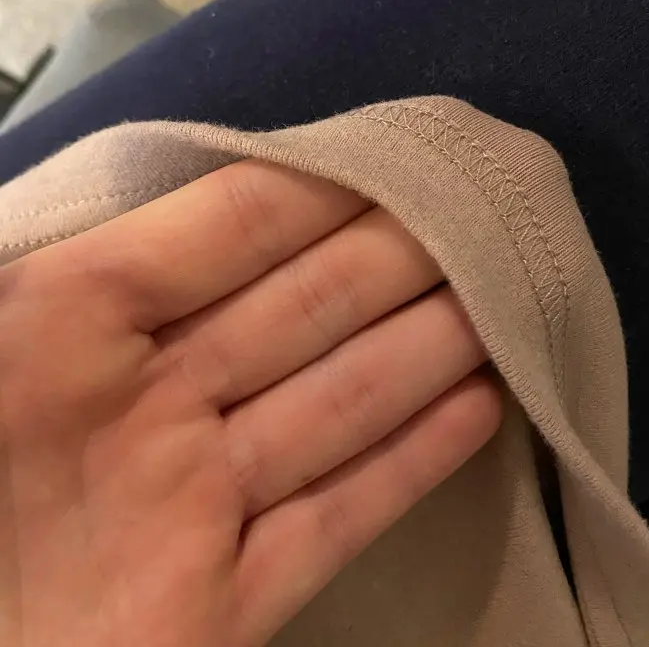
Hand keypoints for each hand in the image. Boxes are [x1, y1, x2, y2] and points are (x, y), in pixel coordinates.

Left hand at [0, 159, 500, 646]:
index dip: (313, 190)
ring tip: (497, 302)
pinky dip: (405, 468)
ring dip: (418, 352)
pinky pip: (328, 523)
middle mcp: (142, 409)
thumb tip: (104, 152)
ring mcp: (187, 511)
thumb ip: (31, 248)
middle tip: (476, 218)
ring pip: (330, 407)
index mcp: (63, 327)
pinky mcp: (216, 613)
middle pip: (297, 310)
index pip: (223, 230)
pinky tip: (476, 411)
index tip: (393, 156)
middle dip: (390, 259)